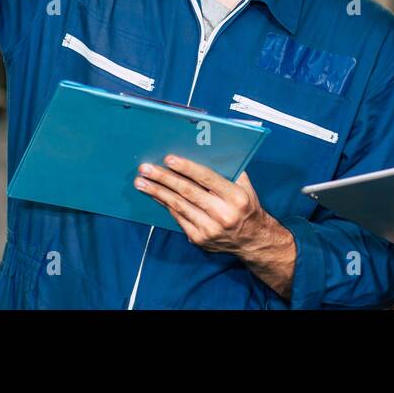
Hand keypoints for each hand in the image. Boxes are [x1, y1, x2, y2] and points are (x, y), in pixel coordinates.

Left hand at [134, 156, 286, 257]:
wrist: (252, 240)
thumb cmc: (246, 207)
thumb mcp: (245, 186)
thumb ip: (229, 170)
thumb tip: (203, 152)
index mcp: (235, 197)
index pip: (207, 178)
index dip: (186, 168)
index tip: (168, 159)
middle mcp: (222, 214)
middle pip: (187, 192)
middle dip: (163, 179)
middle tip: (146, 169)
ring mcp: (209, 229)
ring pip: (178, 206)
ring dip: (157, 192)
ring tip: (141, 182)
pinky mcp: (199, 239)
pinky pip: (178, 218)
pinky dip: (165, 205)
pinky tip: (155, 195)